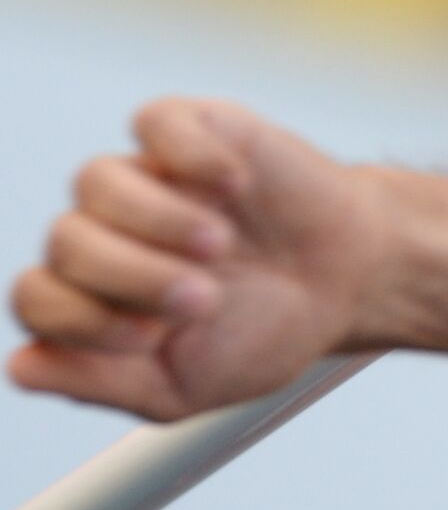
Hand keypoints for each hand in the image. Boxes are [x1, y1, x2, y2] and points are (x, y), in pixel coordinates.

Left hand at [7, 98, 385, 419]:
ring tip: (219, 244)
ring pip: (96, 179)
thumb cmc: (268, 328)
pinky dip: (192, 154)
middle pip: (65, 241)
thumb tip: (22, 365)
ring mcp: (151, 176)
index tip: (155, 338)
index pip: (38, 297)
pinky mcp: (197, 131)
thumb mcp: (184, 388)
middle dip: (132, 277)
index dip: (85, 321)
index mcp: (95, 294)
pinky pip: (155, 121)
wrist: (353, 278)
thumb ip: (101, 383)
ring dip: (157, 220)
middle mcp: (110, 230)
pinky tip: (236, 185)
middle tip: (205, 297)